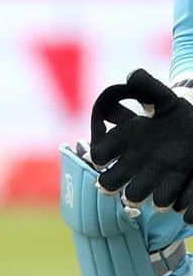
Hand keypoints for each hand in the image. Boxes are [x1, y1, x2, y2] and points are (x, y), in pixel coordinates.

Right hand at [89, 68, 192, 217]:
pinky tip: (174, 190)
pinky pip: (164, 200)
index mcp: (123, 140)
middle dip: (110, 184)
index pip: (99, 153)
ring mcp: (152, 176)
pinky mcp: (173, 185)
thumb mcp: (164, 96)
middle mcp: (132, 161)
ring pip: (133, 195)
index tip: (103, 156)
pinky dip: (165, 199)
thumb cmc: (177, 111)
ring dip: (136, 196)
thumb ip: (147, 85)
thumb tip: (132, 74)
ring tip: (145, 192)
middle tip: (116, 183)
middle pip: (108, 181)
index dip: (98, 157)